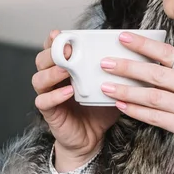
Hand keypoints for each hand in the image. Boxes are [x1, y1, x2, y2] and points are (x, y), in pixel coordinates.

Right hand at [32, 30, 117, 170]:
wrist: (91, 139)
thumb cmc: (98, 110)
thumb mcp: (109, 86)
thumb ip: (114, 71)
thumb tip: (135, 53)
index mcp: (64, 69)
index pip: (52, 49)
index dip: (53, 40)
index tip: (60, 33)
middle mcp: (52, 80)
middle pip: (41, 60)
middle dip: (52, 52)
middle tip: (67, 49)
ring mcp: (48, 96)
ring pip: (39, 79)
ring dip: (51, 72)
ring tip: (66, 69)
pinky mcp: (49, 113)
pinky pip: (44, 102)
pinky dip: (54, 96)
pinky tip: (68, 91)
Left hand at [99, 32, 173, 173]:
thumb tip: (151, 67)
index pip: (170, 54)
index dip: (145, 45)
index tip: (124, 38)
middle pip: (157, 73)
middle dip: (128, 67)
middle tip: (106, 63)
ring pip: (153, 96)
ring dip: (126, 90)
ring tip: (106, 86)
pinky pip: (156, 117)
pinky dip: (136, 111)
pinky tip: (121, 106)